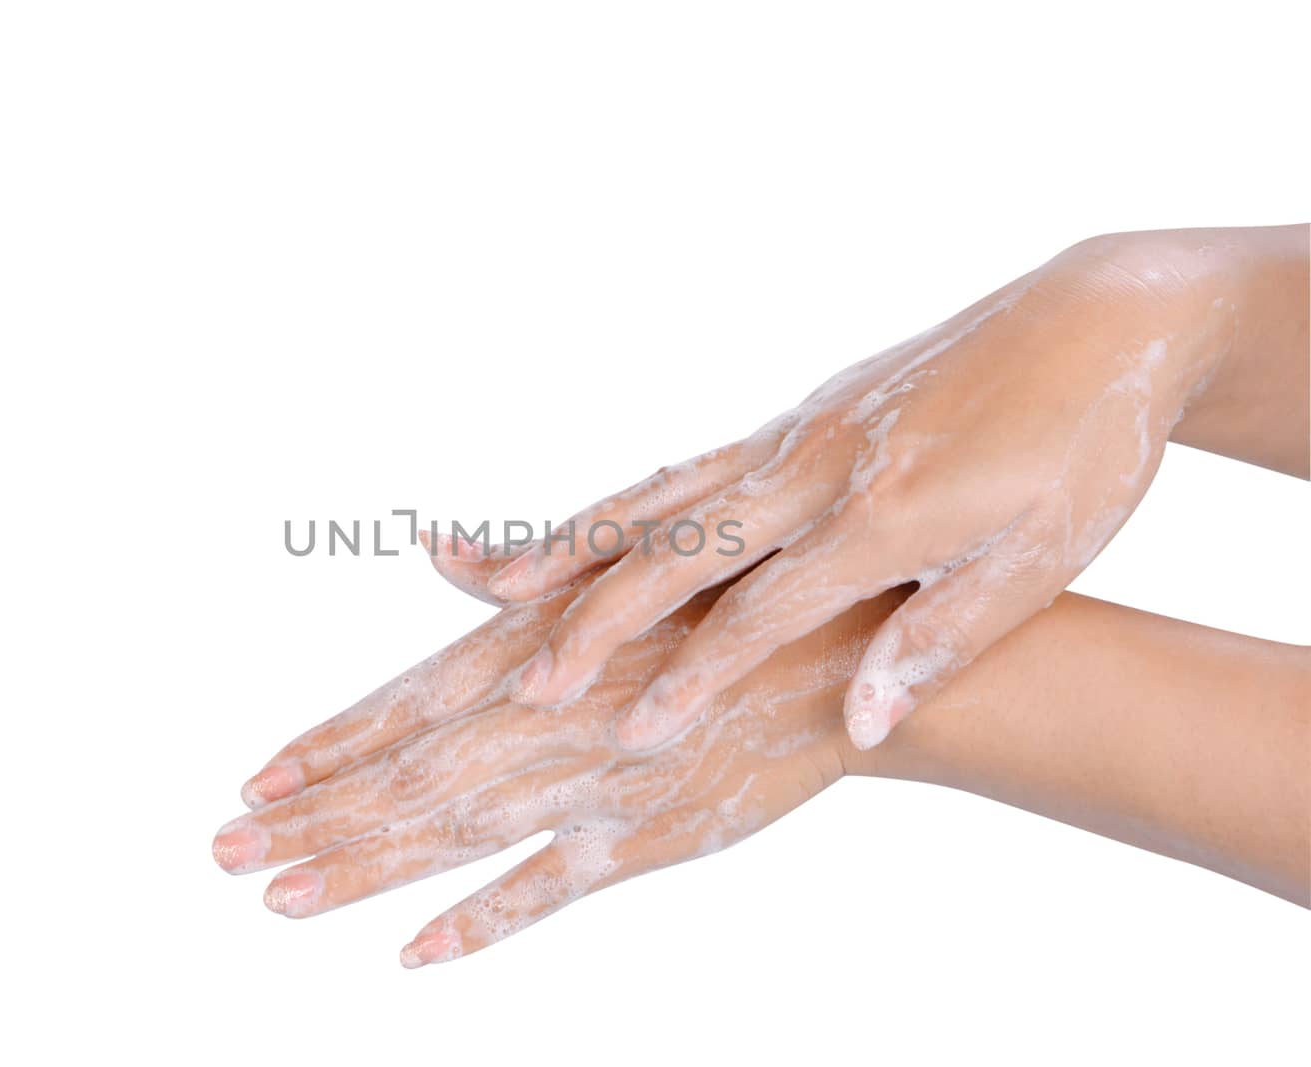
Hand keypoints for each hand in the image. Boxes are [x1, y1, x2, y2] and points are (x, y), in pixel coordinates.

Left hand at [215, 584, 883, 965]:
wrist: (845, 654)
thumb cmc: (726, 602)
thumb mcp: (626, 567)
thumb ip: (524, 571)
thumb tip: (438, 550)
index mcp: (536, 651)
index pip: (407, 703)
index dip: (327, 742)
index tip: (250, 779)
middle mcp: (547, 716)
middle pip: (408, 776)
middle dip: (311, 815)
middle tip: (220, 848)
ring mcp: (593, 782)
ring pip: (457, 832)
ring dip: (364, 867)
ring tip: (277, 899)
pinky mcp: (648, 836)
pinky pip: (554, 887)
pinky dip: (486, 919)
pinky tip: (415, 954)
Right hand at [460, 230, 1246, 750]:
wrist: (1100, 318)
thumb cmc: (1086, 448)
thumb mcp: (1042, 557)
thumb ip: (942, 636)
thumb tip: (863, 722)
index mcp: (879, 514)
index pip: (761, 612)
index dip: (694, 678)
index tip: (631, 734)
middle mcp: (814, 469)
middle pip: (678, 551)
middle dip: (595, 620)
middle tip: (528, 681)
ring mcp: (796, 436)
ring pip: (658, 497)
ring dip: (570, 543)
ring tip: (486, 577)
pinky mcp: (796, 418)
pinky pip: (684, 469)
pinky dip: (616, 503)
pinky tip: (575, 526)